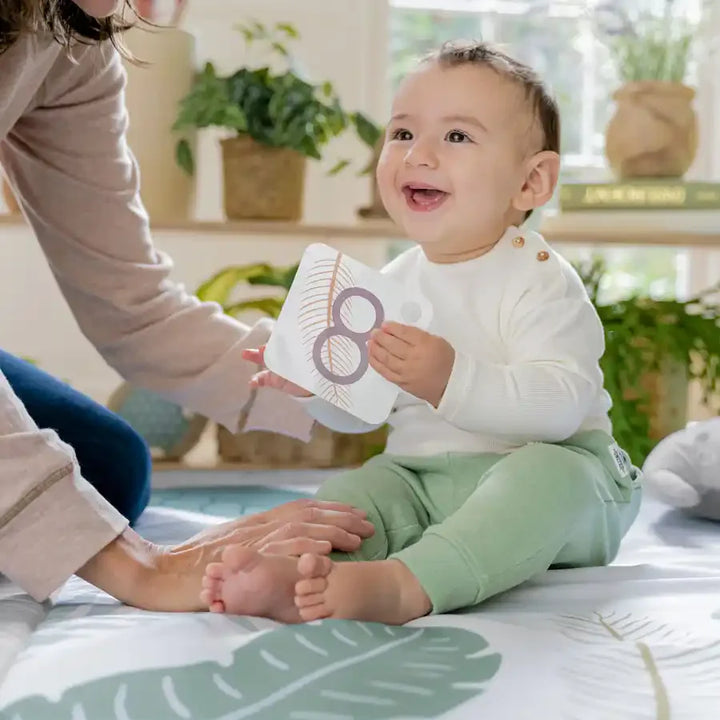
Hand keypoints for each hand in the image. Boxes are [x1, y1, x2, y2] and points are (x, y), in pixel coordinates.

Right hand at [175, 497, 373, 555]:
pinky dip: (303, 548)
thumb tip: (275, 548)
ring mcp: (250, 542)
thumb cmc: (190, 565)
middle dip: (341, 517)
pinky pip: (277, 550)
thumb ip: (253, 546)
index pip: (301, 509)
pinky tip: (325, 551)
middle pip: (308, 514)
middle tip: (369, 523)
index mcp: (256, 523)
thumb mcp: (227, 548)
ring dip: (332, 531)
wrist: (160, 573)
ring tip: (359, 538)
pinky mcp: (241, 559)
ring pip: (299, 528)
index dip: (331, 510)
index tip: (355, 513)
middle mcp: (257, 527)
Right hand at [242, 346, 311, 397]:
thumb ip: (308, 351)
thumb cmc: (315, 366)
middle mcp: (283, 355)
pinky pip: (263, 379)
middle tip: (260, 346)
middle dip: (263, 345)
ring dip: (254, 356)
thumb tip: (316, 341)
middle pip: (270, 347)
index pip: (283, 339)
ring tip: (245, 353)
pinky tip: (251, 382)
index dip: (279, 339)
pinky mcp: (274, 380)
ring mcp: (277, 367)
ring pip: (263, 360)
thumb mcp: (312, 356)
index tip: (279, 338)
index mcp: (292, 346)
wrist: (315, 384)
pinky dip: (256, 380)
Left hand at [368, 322, 454, 407]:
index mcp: (425, 344)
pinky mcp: (402, 382)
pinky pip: (385, 372)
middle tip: (374, 332)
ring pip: (386, 358)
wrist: (450, 385)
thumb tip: (397, 332)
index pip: (404, 333)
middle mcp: (414, 357)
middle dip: (380, 336)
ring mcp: (406, 371)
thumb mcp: (437, 341)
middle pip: (392, 344)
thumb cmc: (445, 360)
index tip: (384, 324)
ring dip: (375, 349)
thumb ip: (418, 335)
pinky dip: (376, 363)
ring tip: (370, 342)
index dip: (392, 327)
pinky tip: (371, 356)